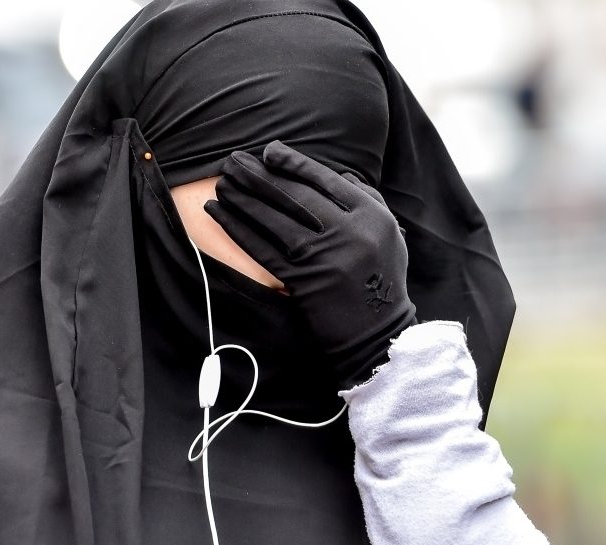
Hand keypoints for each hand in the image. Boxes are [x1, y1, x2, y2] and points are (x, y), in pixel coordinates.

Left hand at [204, 140, 416, 389]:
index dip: (293, 163)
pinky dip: (237, 228)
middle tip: (233, 161)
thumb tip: (338, 171)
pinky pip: (262, 247)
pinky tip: (218, 213)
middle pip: (294, 195)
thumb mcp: (387, 234)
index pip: (324, 179)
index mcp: (371, 215)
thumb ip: (366, 200)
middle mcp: (349, 231)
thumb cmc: (381, 278)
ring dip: (241, 198)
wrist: (377, 332)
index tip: (269, 151)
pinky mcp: (302, 279)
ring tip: (221, 183)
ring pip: (273, 218)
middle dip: (259, 176)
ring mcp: (324, 256)